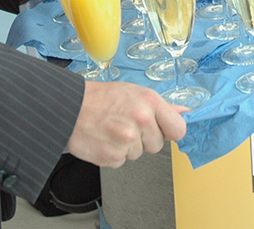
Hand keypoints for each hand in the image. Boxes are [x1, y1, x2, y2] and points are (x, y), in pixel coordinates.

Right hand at [66, 81, 187, 167]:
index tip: (162, 129)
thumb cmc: (100, 98)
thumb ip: (160, 105)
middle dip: (144, 138)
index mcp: (150, 102)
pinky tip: (105, 139)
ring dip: (127, 146)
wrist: (70, 107)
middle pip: (157, 145)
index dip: (169, 131)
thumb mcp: (134, 92)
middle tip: (126, 124)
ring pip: (139, 153)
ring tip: (112, 129)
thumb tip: (183, 111)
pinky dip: (113, 153)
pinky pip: (122, 161)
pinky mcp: (112, 157)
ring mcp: (127, 140)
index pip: (178, 129)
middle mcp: (141, 120)